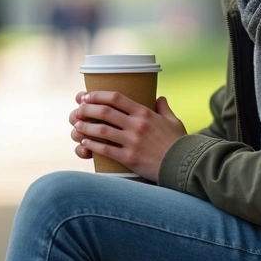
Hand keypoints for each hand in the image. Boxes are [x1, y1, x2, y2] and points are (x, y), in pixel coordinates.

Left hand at [67, 90, 186, 182]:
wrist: (184, 166)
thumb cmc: (179, 143)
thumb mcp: (174, 121)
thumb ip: (164, 108)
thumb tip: (160, 98)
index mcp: (145, 113)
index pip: (116, 98)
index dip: (98, 95)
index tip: (86, 96)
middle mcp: (136, 125)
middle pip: (104, 112)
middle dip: (87, 109)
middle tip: (78, 110)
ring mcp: (132, 141)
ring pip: (101, 130)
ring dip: (85, 126)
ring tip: (76, 126)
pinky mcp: (129, 158)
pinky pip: (105, 149)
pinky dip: (92, 145)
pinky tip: (84, 143)